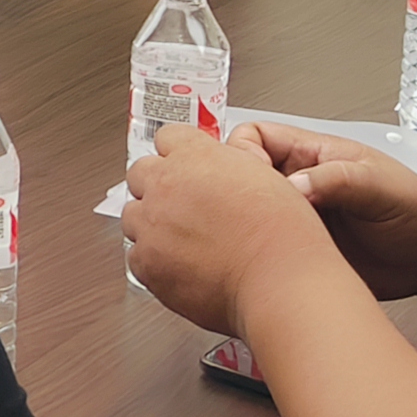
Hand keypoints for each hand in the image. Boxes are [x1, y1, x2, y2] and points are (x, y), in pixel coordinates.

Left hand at [121, 120, 341, 335]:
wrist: (280, 279)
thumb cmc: (283, 235)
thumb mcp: (265, 176)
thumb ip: (228, 167)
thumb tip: (219, 174)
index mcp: (196, 156)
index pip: (167, 137)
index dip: (177, 153)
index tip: (181, 165)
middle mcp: (167, 185)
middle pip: (140, 173)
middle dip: (157, 187)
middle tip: (181, 207)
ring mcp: (152, 224)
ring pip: (133, 216)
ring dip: (152, 225)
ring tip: (184, 242)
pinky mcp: (146, 262)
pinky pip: (136, 256)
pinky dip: (153, 262)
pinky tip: (180, 267)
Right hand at [235, 121, 416, 303]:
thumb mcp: (381, 185)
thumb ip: (340, 180)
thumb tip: (295, 185)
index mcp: (313, 155)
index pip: (255, 138)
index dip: (243, 154)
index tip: (250, 180)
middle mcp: (299, 184)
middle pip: (244, 178)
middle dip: (238, 194)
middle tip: (248, 217)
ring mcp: (298, 219)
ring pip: (251, 217)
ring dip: (249, 230)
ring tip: (260, 245)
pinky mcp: (301, 252)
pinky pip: (267, 252)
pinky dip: (261, 258)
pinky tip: (270, 266)